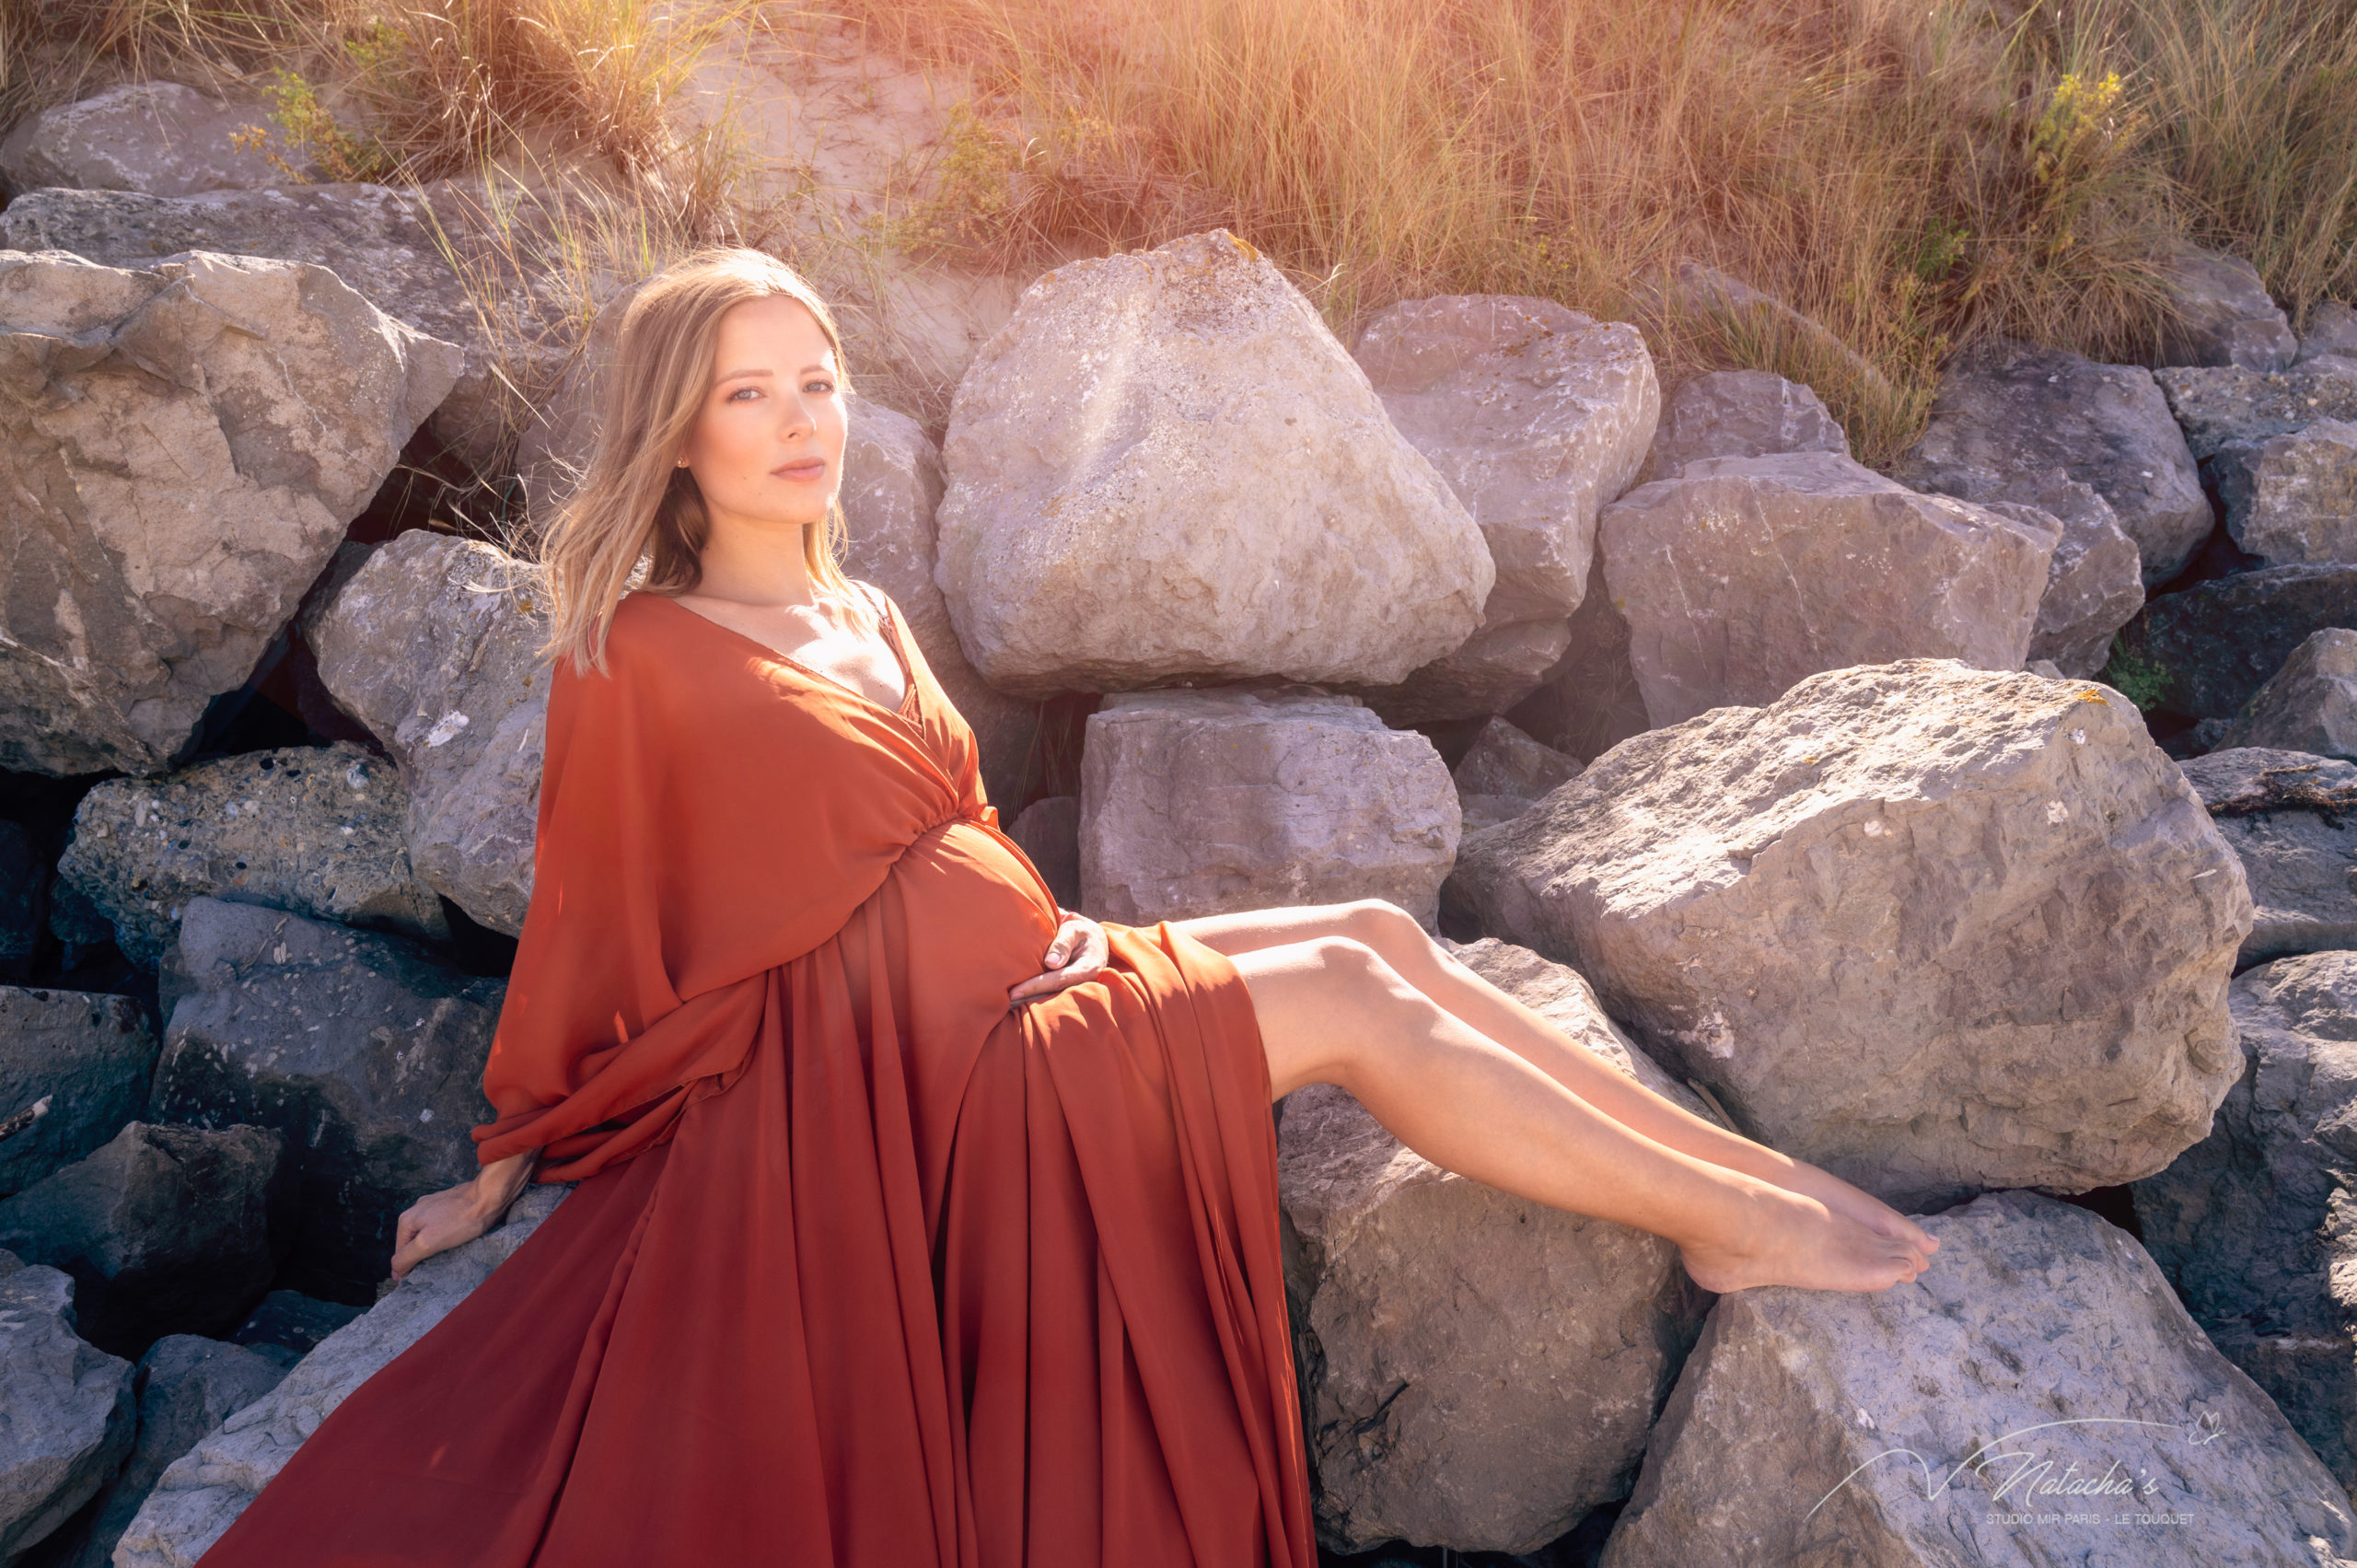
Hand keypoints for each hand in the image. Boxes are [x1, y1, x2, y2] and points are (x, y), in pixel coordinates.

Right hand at [388, 1149, 536, 1280]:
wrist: (490, 1196)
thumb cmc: (461, 1220)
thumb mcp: (428, 1243)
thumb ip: (407, 1257)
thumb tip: (395, 1271)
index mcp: (407, 1219)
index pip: (400, 1252)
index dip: (409, 1267)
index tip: (423, 1277)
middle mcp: (417, 1210)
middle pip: (413, 1242)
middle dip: (422, 1256)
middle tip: (437, 1267)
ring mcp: (434, 1206)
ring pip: (428, 1234)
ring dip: (435, 1246)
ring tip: (448, 1255)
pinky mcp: (451, 1205)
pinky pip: (442, 1226)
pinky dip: (446, 1236)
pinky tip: (457, 1240)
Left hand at [1008, 910, 1108, 1004]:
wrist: (1094, 941)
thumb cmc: (1081, 933)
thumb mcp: (1075, 930)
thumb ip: (1063, 943)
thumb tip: (1051, 963)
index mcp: (1087, 969)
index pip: (1057, 980)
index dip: (1035, 987)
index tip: (1014, 992)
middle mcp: (1084, 985)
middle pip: (1053, 996)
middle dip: (1028, 1001)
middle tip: (1004, 1005)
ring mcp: (1076, 991)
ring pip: (1051, 1000)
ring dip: (1029, 1004)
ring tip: (1006, 1008)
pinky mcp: (1068, 992)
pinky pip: (1051, 997)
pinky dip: (1034, 999)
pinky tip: (1016, 1003)